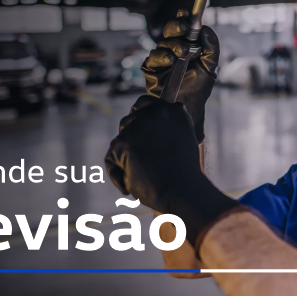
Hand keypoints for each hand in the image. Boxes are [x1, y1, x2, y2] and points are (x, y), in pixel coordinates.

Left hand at [105, 100, 241, 248]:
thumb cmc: (184, 176)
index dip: (138, 118)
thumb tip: (146, 130)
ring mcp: (140, 126)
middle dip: (129, 141)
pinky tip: (132, 186)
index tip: (137, 132)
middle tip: (141, 164)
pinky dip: (118, 175)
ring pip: (119, 142)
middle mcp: (158, 113)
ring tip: (142, 178)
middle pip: (128, 121)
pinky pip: (112, 159)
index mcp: (175, 111)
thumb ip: (167, 130)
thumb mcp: (182, 143)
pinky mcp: (125, 142)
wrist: (183, 192)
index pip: (145, 103)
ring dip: (125, 159)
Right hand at [141, 9, 218, 142]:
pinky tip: (170, 61)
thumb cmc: (199, 88)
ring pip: (163, 41)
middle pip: (171, 29)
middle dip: (177, 26)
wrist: (188, 106)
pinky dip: (162, 56)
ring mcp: (162, 57)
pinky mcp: (151, 67)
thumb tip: (206, 28)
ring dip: (173, 44)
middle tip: (185, 29)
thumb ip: (211, 47)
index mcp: (188, 45)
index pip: (184, 26)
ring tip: (182, 53)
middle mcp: (174, 48)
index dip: (183, 17)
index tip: (186, 13)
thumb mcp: (210, 66)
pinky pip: (154, 56)